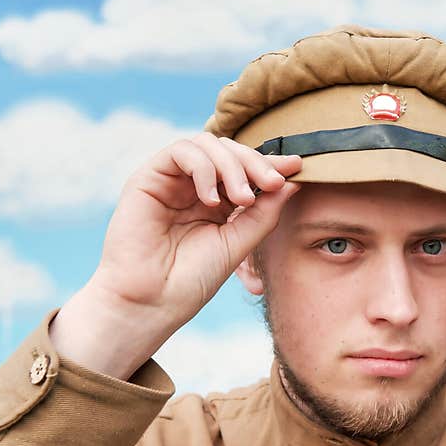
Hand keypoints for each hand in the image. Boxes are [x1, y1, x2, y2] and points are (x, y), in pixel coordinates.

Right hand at [51, 133, 301, 378]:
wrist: (152, 302)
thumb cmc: (192, 280)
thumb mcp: (239, 243)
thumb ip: (264, 212)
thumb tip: (293, 181)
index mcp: (218, 203)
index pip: (245, 169)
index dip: (270, 164)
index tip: (297, 167)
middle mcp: (195, 187)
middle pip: (229, 150)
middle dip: (255, 162)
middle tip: (272, 184)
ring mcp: (172, 181)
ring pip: (207, 144)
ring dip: (232, 165)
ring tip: (243, 199)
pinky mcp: (148, 178)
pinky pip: (181, 151)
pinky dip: (204, 168)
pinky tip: (211, 200)